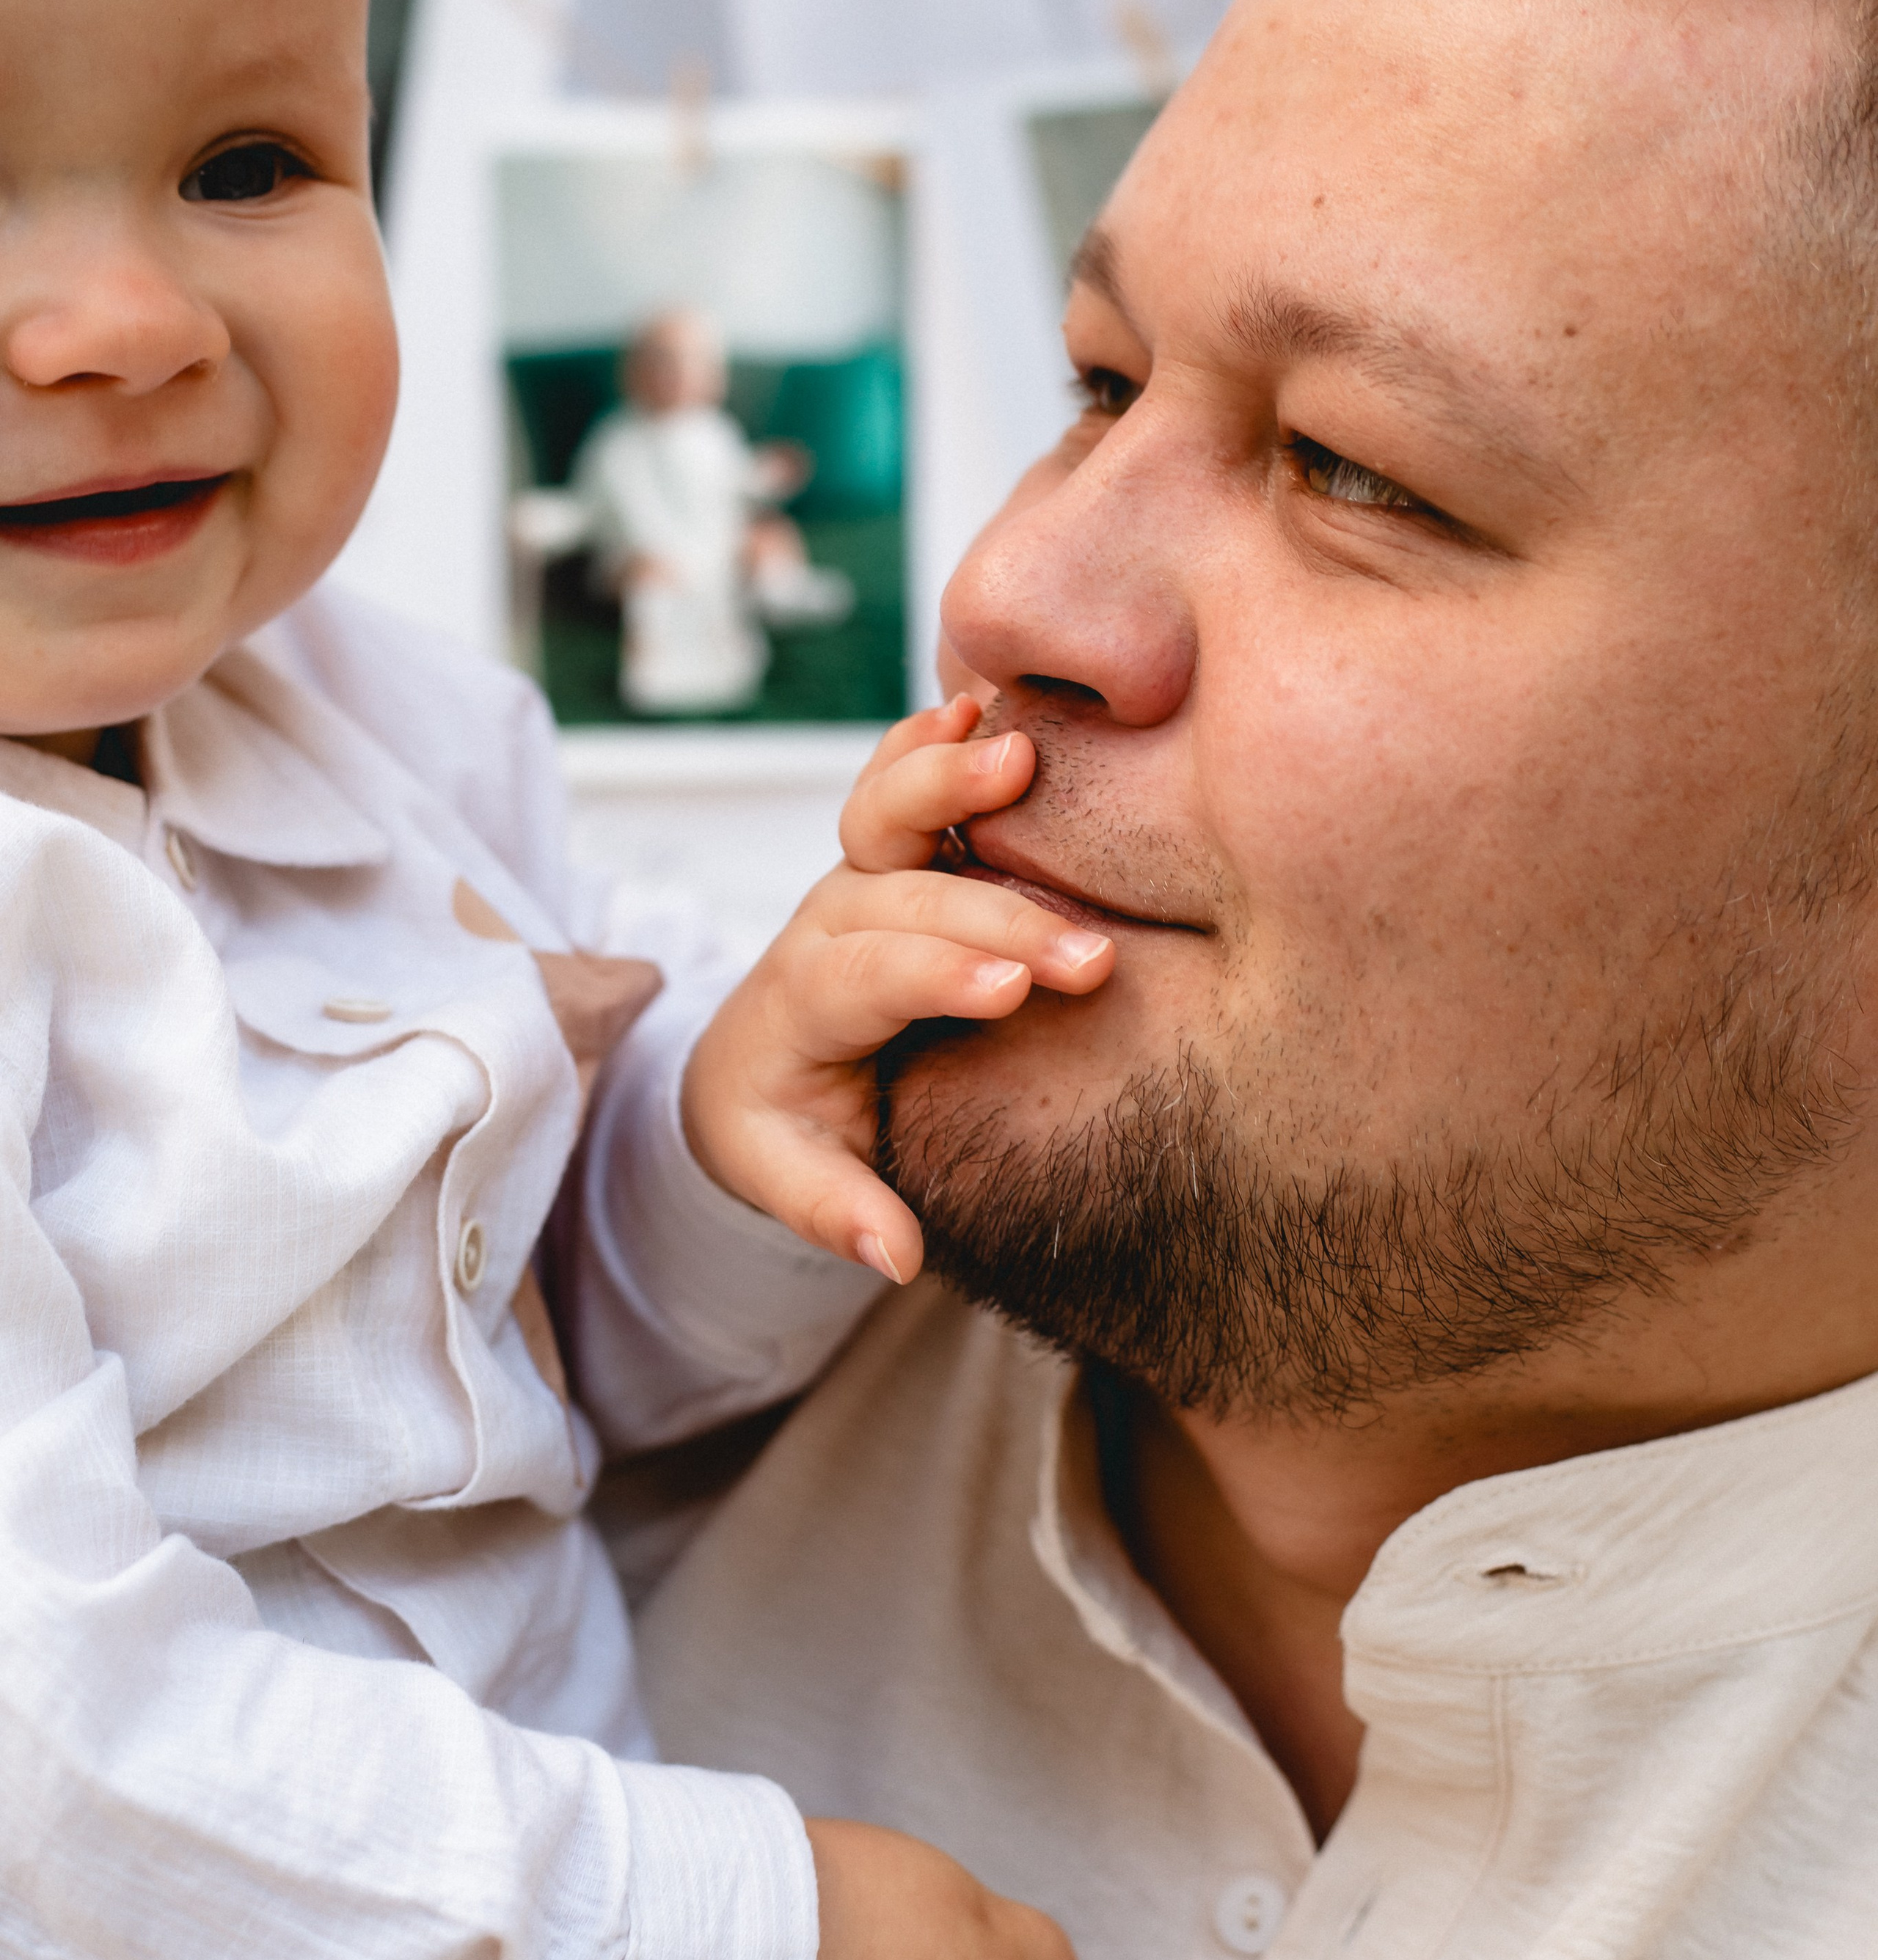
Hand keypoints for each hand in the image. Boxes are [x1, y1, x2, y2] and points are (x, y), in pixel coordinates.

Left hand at [682, 696, 1114, 1283]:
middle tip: (1093, 954)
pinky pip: (901, 780)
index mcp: (806, 1003)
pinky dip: (929, 739)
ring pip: (893, 816)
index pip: (870, 979)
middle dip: (1000, 921)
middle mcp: (829, 922)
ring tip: (1020, 754)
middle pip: (908, 904)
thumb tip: (892, 1258)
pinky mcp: (896, 850)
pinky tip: (976, 701)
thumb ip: (835, 1209)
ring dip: (956, 784)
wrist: (753, 1060)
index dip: (937, 977)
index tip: (1012, 991)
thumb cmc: (782, 1123)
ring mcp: (861, 874)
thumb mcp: (789, 1177)